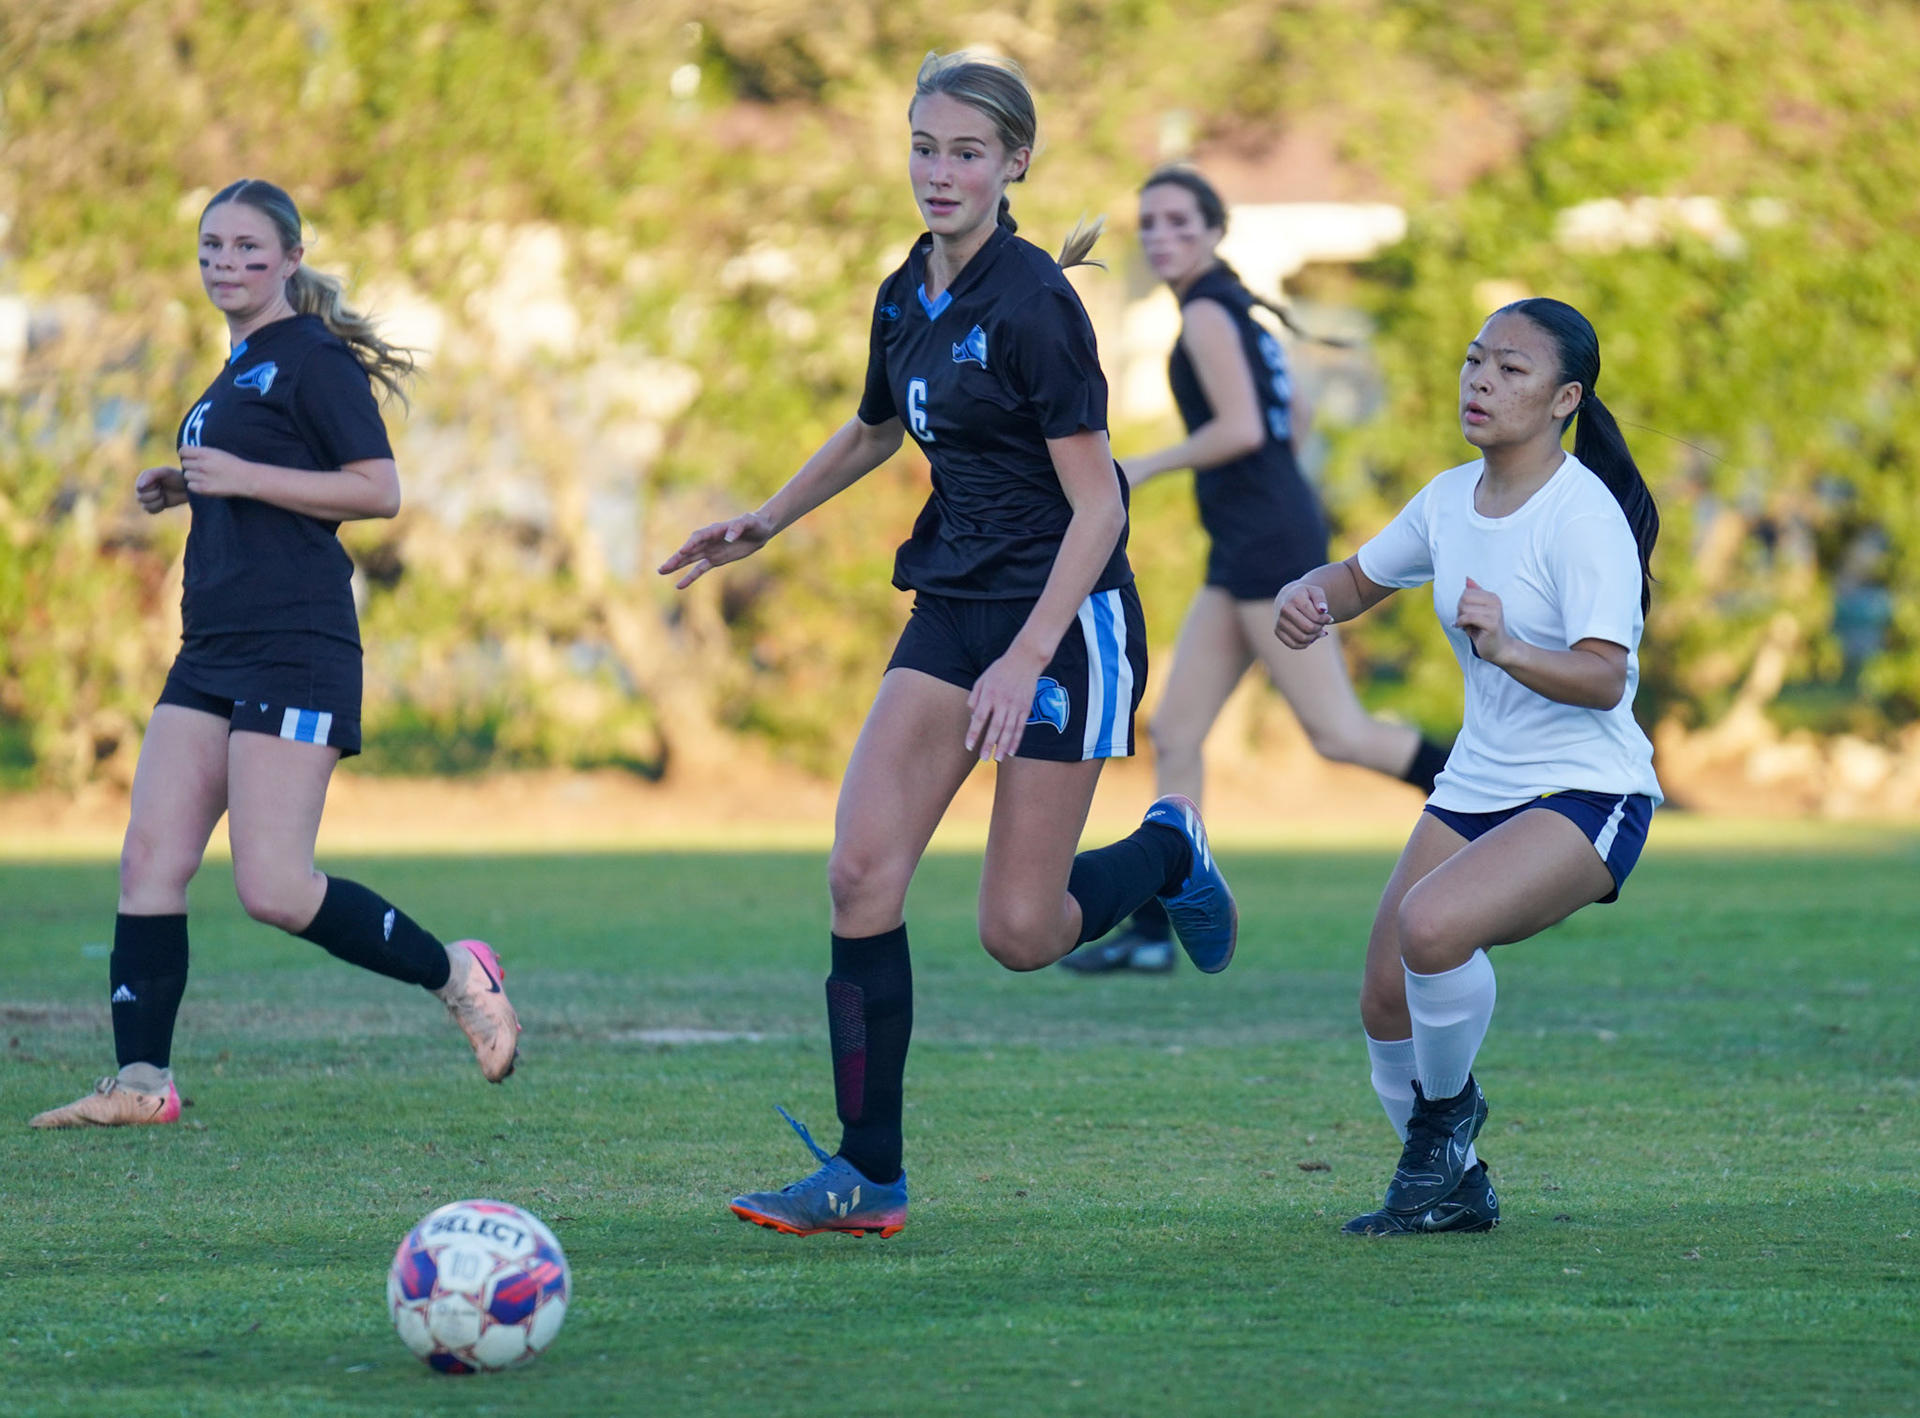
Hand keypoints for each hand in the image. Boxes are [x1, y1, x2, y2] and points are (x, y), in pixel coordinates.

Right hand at [134, 465, 188, 513]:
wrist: (187, 488)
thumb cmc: (177, 477)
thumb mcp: (166, 472)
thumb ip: (151, 475)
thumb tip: (139, 487)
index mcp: (143, 478)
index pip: (139, 488)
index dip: (151, 487)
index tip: (159, 483)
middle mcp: (142, 488)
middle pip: (140, 498)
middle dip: (155, 495)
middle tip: (163, 489)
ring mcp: (147, 498)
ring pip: (145, 506)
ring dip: (158, 502)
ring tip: (164, 495)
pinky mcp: (153, 506)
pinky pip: (150, 511)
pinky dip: (158, 507)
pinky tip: (164, 502)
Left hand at [178, 446, 257, 498]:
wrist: (246, 479)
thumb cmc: (232, 464)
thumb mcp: (217, 452)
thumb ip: (199, 450)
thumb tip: (182, 446)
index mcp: (205, 453)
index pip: (183, 451)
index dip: (185, 454)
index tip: (191, 457)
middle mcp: (202, 465)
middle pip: (184, 463)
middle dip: (191, 465)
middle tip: (202, 468)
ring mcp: (202, 477)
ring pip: (186, 475)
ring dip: (193, 475)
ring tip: (204, 476)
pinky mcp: (204, 489)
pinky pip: (190, 486)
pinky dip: (195, 485)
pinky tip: (205, 483)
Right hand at [657, 512, 774, 588]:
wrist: (760, 531)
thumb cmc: (754, 523)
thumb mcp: (748, 522)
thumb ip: (737, 527)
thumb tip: (728, 537)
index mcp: (714, 530)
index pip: (698, 537)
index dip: (691, 544)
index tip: (683, 551)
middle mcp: (708, 540)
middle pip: (689, 550)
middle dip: (676, 558)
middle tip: (663, 568)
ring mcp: (710, 551)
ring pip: (689, 560)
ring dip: (676, 566)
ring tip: (661, 571)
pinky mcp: (715, 560)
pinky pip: (700, 569)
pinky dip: (690, 577)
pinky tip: (679, 585)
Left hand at [966, 644, 1045, 762]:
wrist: (1025, 659)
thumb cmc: (1000, 669)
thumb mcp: (982, 679)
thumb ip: (975, 697)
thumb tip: (973, 716)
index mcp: (989, 694)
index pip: (980, 718)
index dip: (974, 733)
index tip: (969, 746)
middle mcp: (1003, 702)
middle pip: (995, 727)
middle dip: (988, 745)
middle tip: (983, 759)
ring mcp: (1016, 705)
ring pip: (1009, 730)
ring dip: (1003, 746)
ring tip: (997, 759)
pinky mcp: (1026, 707)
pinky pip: (1020, 727)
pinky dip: (1016, 740)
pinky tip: (1011, 751)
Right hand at [1273, 579, 1332, 647]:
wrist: (1287, 598)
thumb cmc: (1305, 596)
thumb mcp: (1315, 591)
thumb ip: (1321, 599)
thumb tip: (1323, 610)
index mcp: (1295, 599)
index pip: (1315, 617)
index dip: (1325, 620)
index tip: (1329, 618)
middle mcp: (1284, 610)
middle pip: (1309, 628)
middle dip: (1319, 628)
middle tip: (1322, 624)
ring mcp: (1279, 622)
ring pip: (1302, 638)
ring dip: (1314, 636)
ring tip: (1317, 630)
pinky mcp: (1277, 631)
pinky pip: (1293, 645)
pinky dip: (1305, 644)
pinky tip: (1311, 637)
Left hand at [1454, 577, 1511, 662]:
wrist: (1498, 648)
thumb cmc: (1484, 630)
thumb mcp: (1477, 610)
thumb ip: (1474, 594)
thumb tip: (1467, 579)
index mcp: (1492, 597)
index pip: (1466, 592)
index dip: (1461, 604)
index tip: (1465, 614)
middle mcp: (1495, 602)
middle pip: (1464, 598)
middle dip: (1460, 610)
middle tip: (1464, 621)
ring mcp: (1495, 612)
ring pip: (1465, 608)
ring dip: (1461, 619)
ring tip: (1467, 626)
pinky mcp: (1491, 623)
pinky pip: (1469, 617)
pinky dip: (1462, 623)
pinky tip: (1465, 630)